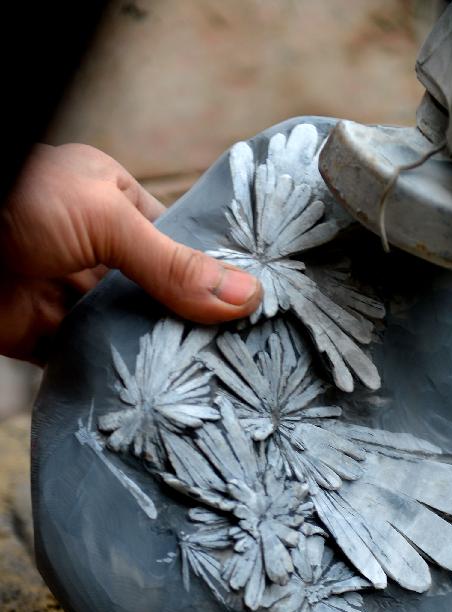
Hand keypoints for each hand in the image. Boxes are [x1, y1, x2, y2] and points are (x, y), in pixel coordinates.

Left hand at [0, 143, 261, 362]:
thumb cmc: (18, 201)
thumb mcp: (106, 221)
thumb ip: (172, 264)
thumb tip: (247, 297)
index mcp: (110, 201)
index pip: (176, 241)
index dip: (211, 274)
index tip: (254, 311)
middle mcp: (91, 246)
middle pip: (153, 291)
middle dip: (186, 321)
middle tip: (238, 357)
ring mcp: (64, 292)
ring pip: (123, 329)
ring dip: (152, 353)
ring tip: (205, 383)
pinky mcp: (39, 334)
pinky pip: (86, 358)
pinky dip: (112, 376)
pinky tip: (150, 396)